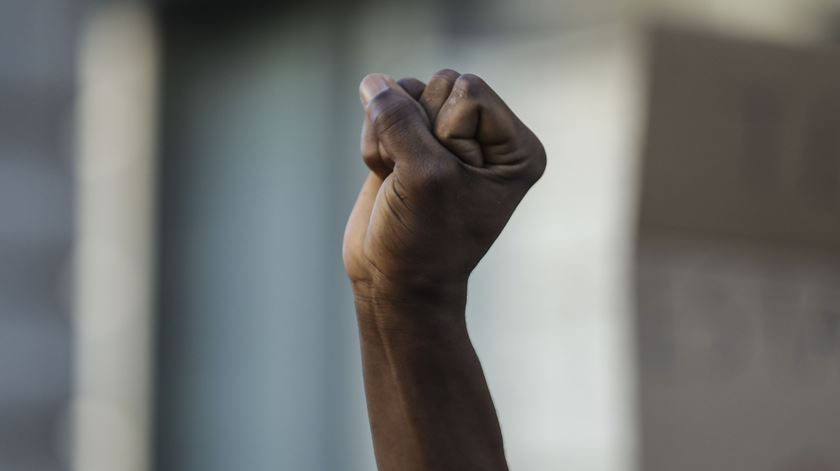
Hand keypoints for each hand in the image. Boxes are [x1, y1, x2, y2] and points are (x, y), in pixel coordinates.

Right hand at [343, 69, 545, 299]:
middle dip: (415, 131)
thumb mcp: (422, 177)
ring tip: (401, 181)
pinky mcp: (413, 142)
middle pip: (439, 85)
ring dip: (390, 138)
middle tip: (420, 184)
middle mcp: (487, 137)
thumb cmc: (424, 241)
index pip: (469, 90)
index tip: (446, 181)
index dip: (443, 131)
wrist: (394, 282)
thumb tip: (373, 83)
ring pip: (406, 93)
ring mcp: (447, 137)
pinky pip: (384, 110)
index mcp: (515, 148)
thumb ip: (399, 120)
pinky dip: (375, 144)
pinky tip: (387, 177)